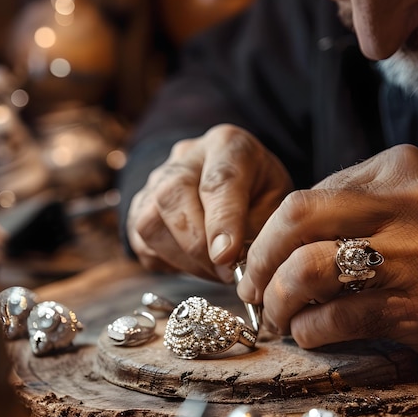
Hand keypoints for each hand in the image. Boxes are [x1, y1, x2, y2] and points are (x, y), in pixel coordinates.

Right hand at [126, 124, 293, 280]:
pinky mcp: (140, 208)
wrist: (236, 182)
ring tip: (216, 271)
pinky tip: (198, 264)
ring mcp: (156, 180)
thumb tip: (238, 263)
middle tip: (225, 272)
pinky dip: (171, 262)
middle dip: (197, 244)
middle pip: (173, 195)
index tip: (227, 256)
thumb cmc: (260, 193)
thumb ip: (261, 226)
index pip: (218, 180)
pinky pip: (143, 242)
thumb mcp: (277, 202)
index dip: (221, 222)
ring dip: (184, 258)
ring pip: (151, 222)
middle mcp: (186, 157)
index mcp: (228, 145)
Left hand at [237, 144, 417, 365]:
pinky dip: (308, 330)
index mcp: (397, 170)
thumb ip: (355, 210)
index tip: (259, 261)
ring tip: (277, 315)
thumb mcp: (415, 203)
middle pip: (295, 218)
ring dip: (278, 299)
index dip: (268, 234)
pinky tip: (309, 334)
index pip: (305, 196)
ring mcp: (409, 257)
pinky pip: (335, 318)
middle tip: (253, 286)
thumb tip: (284, 242)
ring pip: (307, 269)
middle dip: (259, 258)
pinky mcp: (413, 308)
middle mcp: (401, 206)